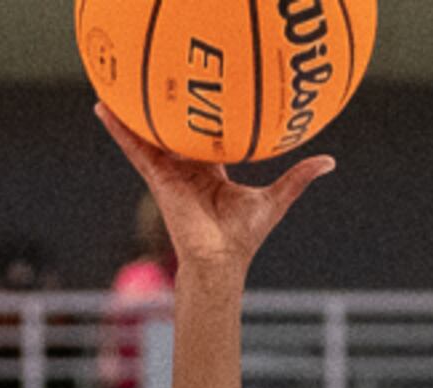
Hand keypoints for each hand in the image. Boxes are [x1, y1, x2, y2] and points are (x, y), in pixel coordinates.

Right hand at [95, 106, 331, 280]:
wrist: (220, 259)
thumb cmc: (244, 236)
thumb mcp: (275, 198)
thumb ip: (297, 177)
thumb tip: (328, 161)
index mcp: (212, 172)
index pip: (205, 139)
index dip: (202, 118)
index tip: (202, 97)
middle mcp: (188, 169)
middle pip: (174, 133)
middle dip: (165, 111)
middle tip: (159, 82)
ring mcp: (170, 172)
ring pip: (150, 136)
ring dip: (134, 113)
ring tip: (115, 88)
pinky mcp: (157, 176)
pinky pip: (135, 148)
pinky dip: (120, 129)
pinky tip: (104, 108)